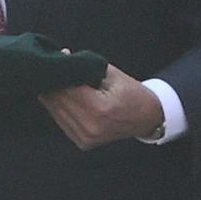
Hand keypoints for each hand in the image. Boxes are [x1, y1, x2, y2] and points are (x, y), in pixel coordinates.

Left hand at [39, 61, 162, 149]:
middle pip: (57, 101)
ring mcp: (86, 138)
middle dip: (53, 82)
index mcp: (100, 109)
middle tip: (54, 68)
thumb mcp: (112, 74)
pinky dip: (59, 107)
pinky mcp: (82, 142)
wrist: (147, 118)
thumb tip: (61, 56)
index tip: (57, 59)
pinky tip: (64, 96)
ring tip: (59, 80)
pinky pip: (61, 121)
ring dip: (53, 95)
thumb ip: (85, 65)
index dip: (59, 72)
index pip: (66, 88)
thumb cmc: (132, 93)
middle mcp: (90, 127)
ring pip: (55, 111)